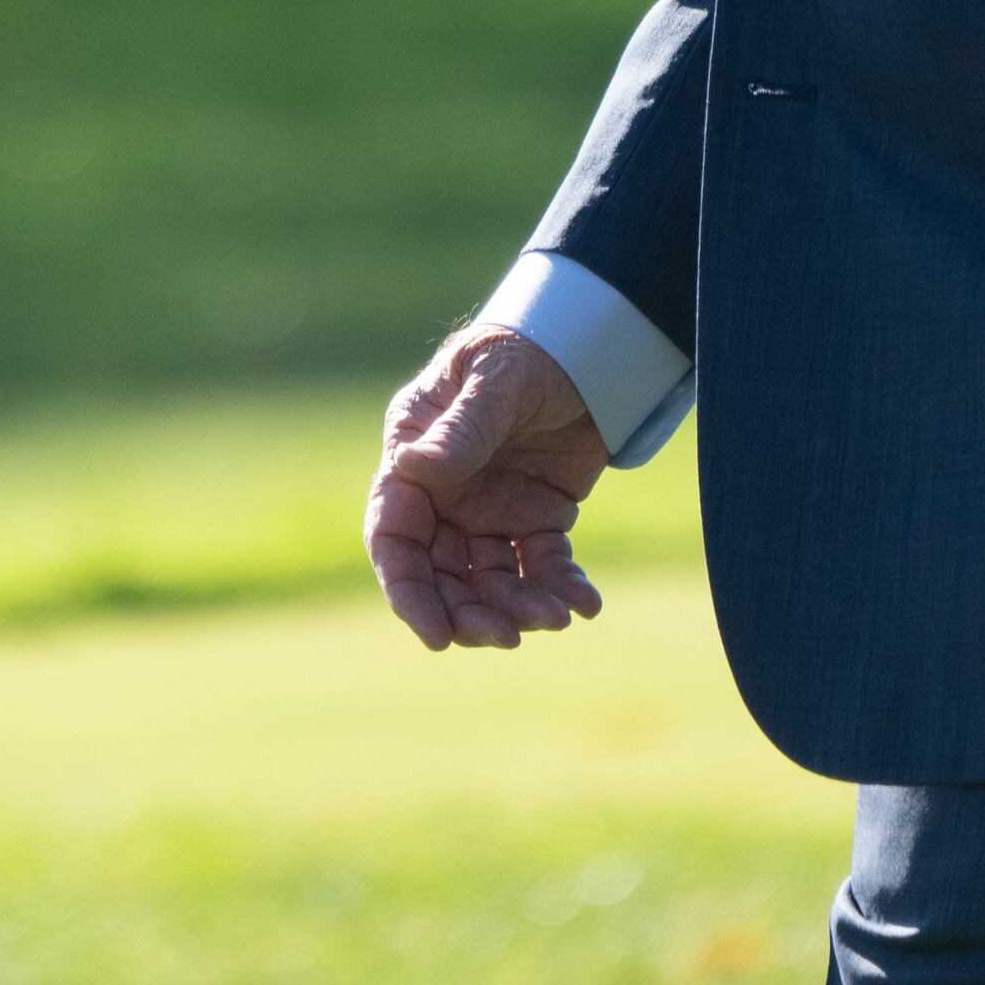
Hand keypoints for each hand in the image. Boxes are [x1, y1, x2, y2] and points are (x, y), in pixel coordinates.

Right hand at [363, 325, 609, 650]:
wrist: (590, 346)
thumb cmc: (525, 350)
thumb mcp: (495, 380)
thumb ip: (462, 427)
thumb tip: (413, 467)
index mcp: (413, 459)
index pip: (393, 536)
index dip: (408, 591)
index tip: (435, 636)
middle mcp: (444, 494)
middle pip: (441, 575)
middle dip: (468, 614)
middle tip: (507, 637)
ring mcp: (489, 510)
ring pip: (491, 581)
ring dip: (518, 607)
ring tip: (557, 617)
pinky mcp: (536, 519)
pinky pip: (542, 567)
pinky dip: (561, 589)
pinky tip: (586, 604)